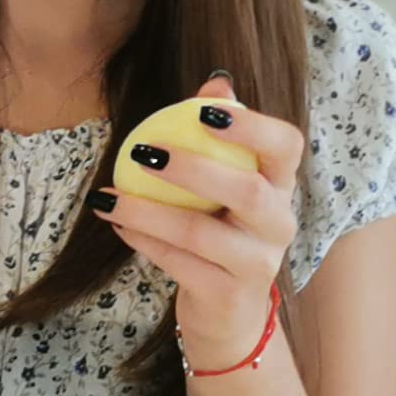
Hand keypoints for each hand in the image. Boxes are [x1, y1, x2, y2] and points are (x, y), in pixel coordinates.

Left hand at [94, 75, 302, 374]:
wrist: (230, 312)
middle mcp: (279, 224)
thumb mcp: (226, 185)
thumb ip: (219, 135)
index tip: (206, 111)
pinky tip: (116, 222)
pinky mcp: (227, 296)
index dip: (253, 126)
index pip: (287, 147)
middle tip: (144, 152)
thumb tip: (216, 83)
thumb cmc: (223, 232)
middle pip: (248, 192)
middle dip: (194, 169)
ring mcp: (257, 264)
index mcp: (280, 187)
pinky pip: (178, 264)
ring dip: (148, 212)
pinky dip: (142, 241)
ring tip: (109, 196)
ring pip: (200, 234)